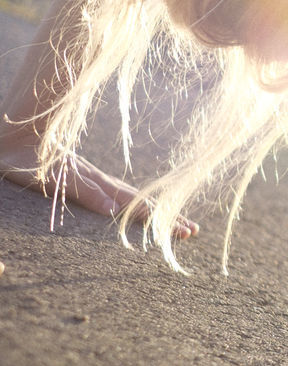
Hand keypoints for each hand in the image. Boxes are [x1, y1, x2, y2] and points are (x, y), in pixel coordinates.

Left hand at [0, 145, 198, 239]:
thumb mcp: (54, 179)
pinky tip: (136, 205)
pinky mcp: (84, 177)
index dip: (162, 219)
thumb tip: (114, 211)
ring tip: (175, 219)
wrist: (17, 135)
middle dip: (167, 216)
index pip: (138, 205)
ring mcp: (94, 179)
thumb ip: (84, 192)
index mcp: (98, 184)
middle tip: (192, 230)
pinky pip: (118, 193)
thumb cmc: (27, 161)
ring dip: (154, 209)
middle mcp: (100, 182)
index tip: (185, 230)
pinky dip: (135, 202)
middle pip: (141, 201)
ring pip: (132, 196)